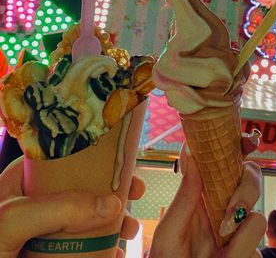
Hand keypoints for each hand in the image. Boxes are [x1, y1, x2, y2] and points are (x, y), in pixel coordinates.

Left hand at [0, 156, 144, 257]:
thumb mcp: (12, 222)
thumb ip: (59, 208)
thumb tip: (111, 203)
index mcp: (20, 184)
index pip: (62, 158)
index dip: (95, 156)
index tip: (122, 160)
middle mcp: (34, 206)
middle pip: (82, 188)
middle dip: (111, 190)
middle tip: (135, 194)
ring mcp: (43, 234)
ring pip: (86, 220)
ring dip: (113, 222)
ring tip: (129, 231)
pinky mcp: (51, 257)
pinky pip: (83, 250)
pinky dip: (104, 251)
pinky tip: (116, 254)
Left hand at [150, 133, 265, 257]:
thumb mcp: (169, 234)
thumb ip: (184, 196)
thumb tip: (189, 151)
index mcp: (203, 194)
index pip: (227, 161)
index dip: (240, 146)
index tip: (249, 142)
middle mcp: (225, 208)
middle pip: (252, 179)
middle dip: (246, 191)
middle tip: (232, 210)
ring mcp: (239, 233)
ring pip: (257, 219)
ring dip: (238, 240)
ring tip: (218, 255)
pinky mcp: (250, 254)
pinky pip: (257, 251)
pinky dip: (239, 256)